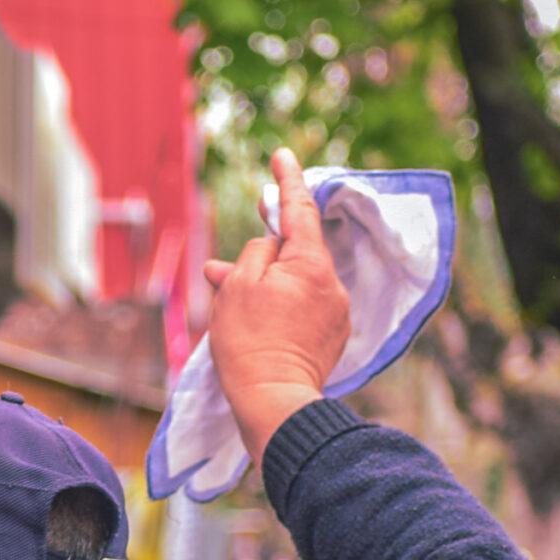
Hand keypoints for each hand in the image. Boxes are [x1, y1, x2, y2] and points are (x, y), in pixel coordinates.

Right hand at [203, 148, 351, 466]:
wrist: (274, 403)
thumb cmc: (249, 343)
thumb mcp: (238, 288)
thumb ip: (254, 255)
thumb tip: (267, 248)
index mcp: (310, 263)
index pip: (300, 208)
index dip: (288, 180)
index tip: (282, 155)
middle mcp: (331, 284)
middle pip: (294, 254)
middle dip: (261, 259)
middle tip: (224, 276)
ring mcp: (336, 313)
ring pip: (295, 285)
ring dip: (265, 289)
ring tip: (231, 311)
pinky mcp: (332, 339)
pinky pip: (303, 310)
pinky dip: (279, 311)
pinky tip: (254, 329)